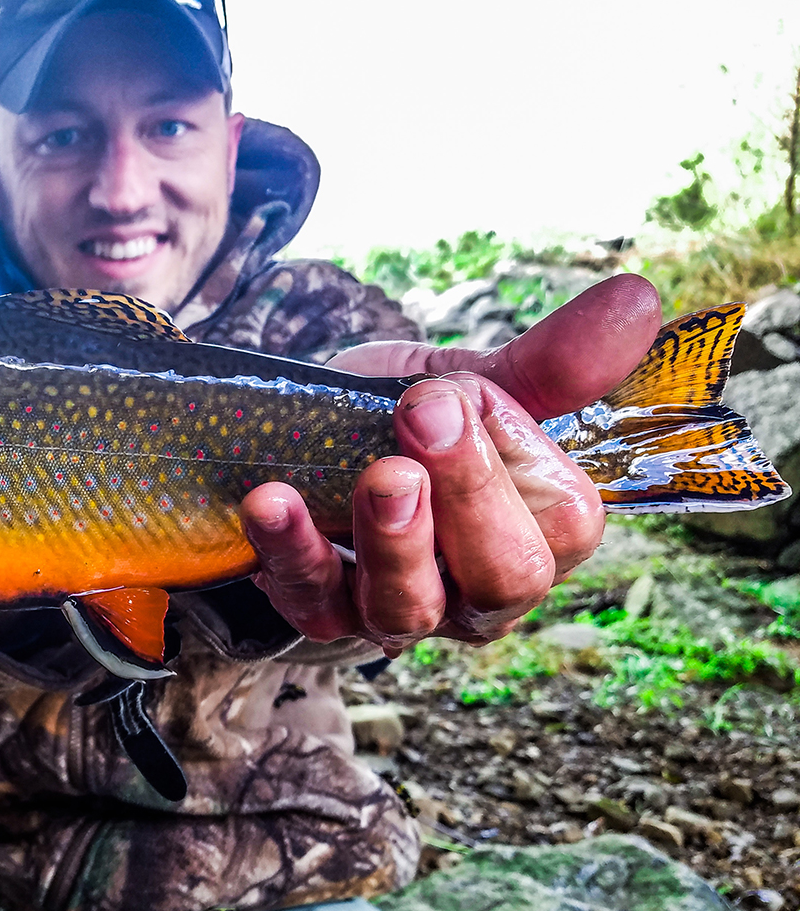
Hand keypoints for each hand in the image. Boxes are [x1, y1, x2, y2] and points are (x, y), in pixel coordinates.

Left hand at [240, 273, 662, 653]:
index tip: (468, 390)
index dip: (521, 457)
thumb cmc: (403, 425)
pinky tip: (273, 501)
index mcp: (535, 537)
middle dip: (470, 497)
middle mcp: (476, 593)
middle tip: (426, 421)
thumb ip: (547, 363)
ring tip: (377, 476)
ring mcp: (397, 612)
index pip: (566, 524)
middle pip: (504, 577)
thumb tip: (637, 296)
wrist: (300, 447)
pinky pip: (309, 597)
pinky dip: (291, 549)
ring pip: (409, 605)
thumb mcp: (473, 388)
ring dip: (394, 540)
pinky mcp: (319, 613)